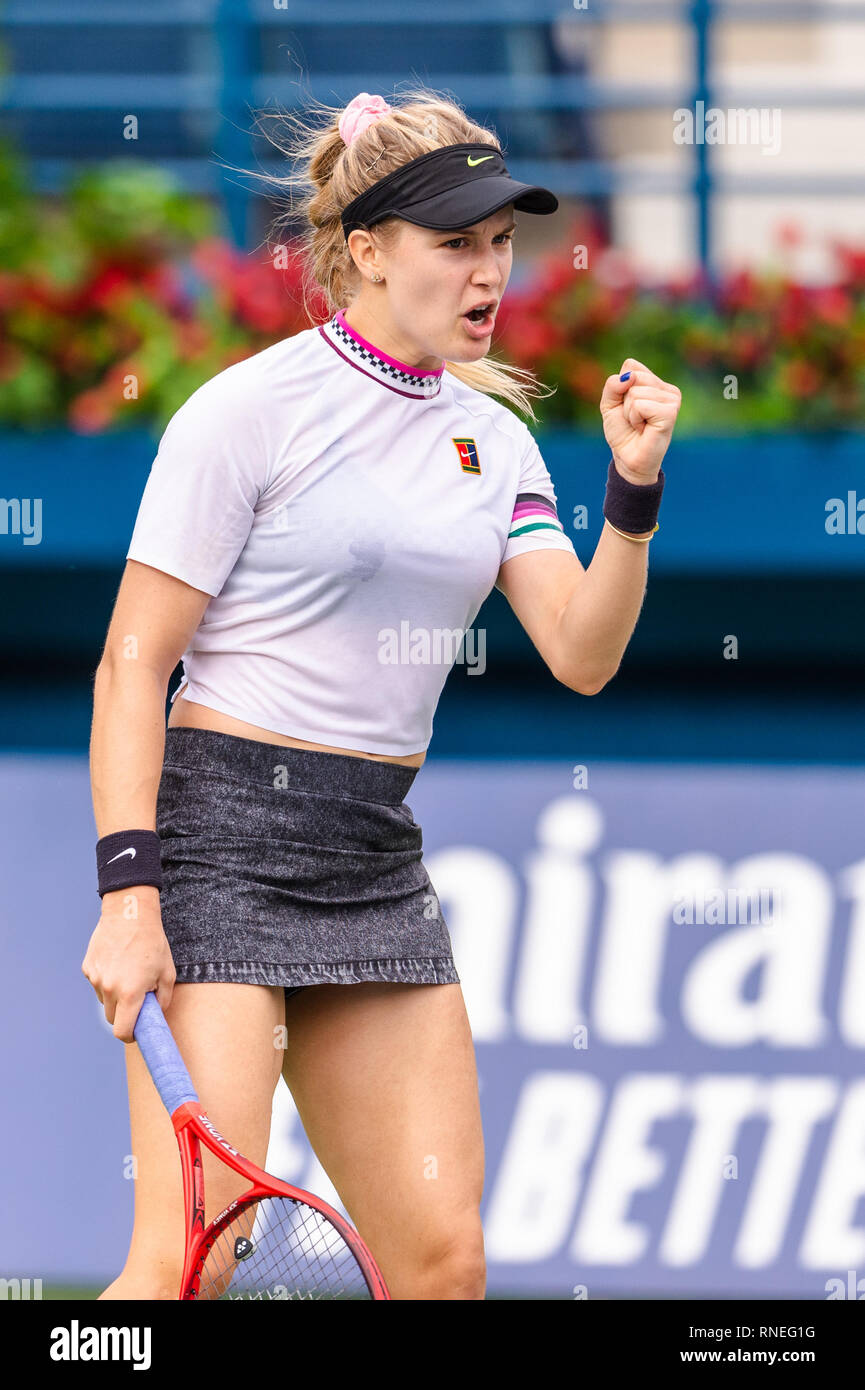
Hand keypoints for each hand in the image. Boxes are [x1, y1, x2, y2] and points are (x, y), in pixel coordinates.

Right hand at [82, 886, 175, 1041]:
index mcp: (130, 993)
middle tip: (136, 1002)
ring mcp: (96, 978)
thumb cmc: (153, 943)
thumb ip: (163, 1000)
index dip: (129, 1036)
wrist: (130, 914)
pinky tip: (118, 963)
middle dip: (123, 1016)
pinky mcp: (88, 968)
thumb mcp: (168, 973)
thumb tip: (155, 1016)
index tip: (135, 1033)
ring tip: (129, 974)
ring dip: (114, 996)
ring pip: (104, 1000)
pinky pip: (97, 983)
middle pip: (111, 1018)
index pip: (122, 1031)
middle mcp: (109, 989)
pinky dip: (106, 980)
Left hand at [600, 358, 681, 483]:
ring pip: (635, 392)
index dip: (620, 388)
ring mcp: (672, 399)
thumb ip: (613, 384)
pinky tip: (643, 429)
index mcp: (656, 383)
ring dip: (629, 413)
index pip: (631, 366)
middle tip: (633, 418)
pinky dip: (634, 418)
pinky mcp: (670, 413)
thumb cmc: (622, 431)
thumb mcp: (609, 404)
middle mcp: (668, 389)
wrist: (628, 457)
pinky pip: (640, 405)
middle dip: (624, 401)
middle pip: (633, 376)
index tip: (626, 407)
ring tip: (639, 425)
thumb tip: (629, 377)